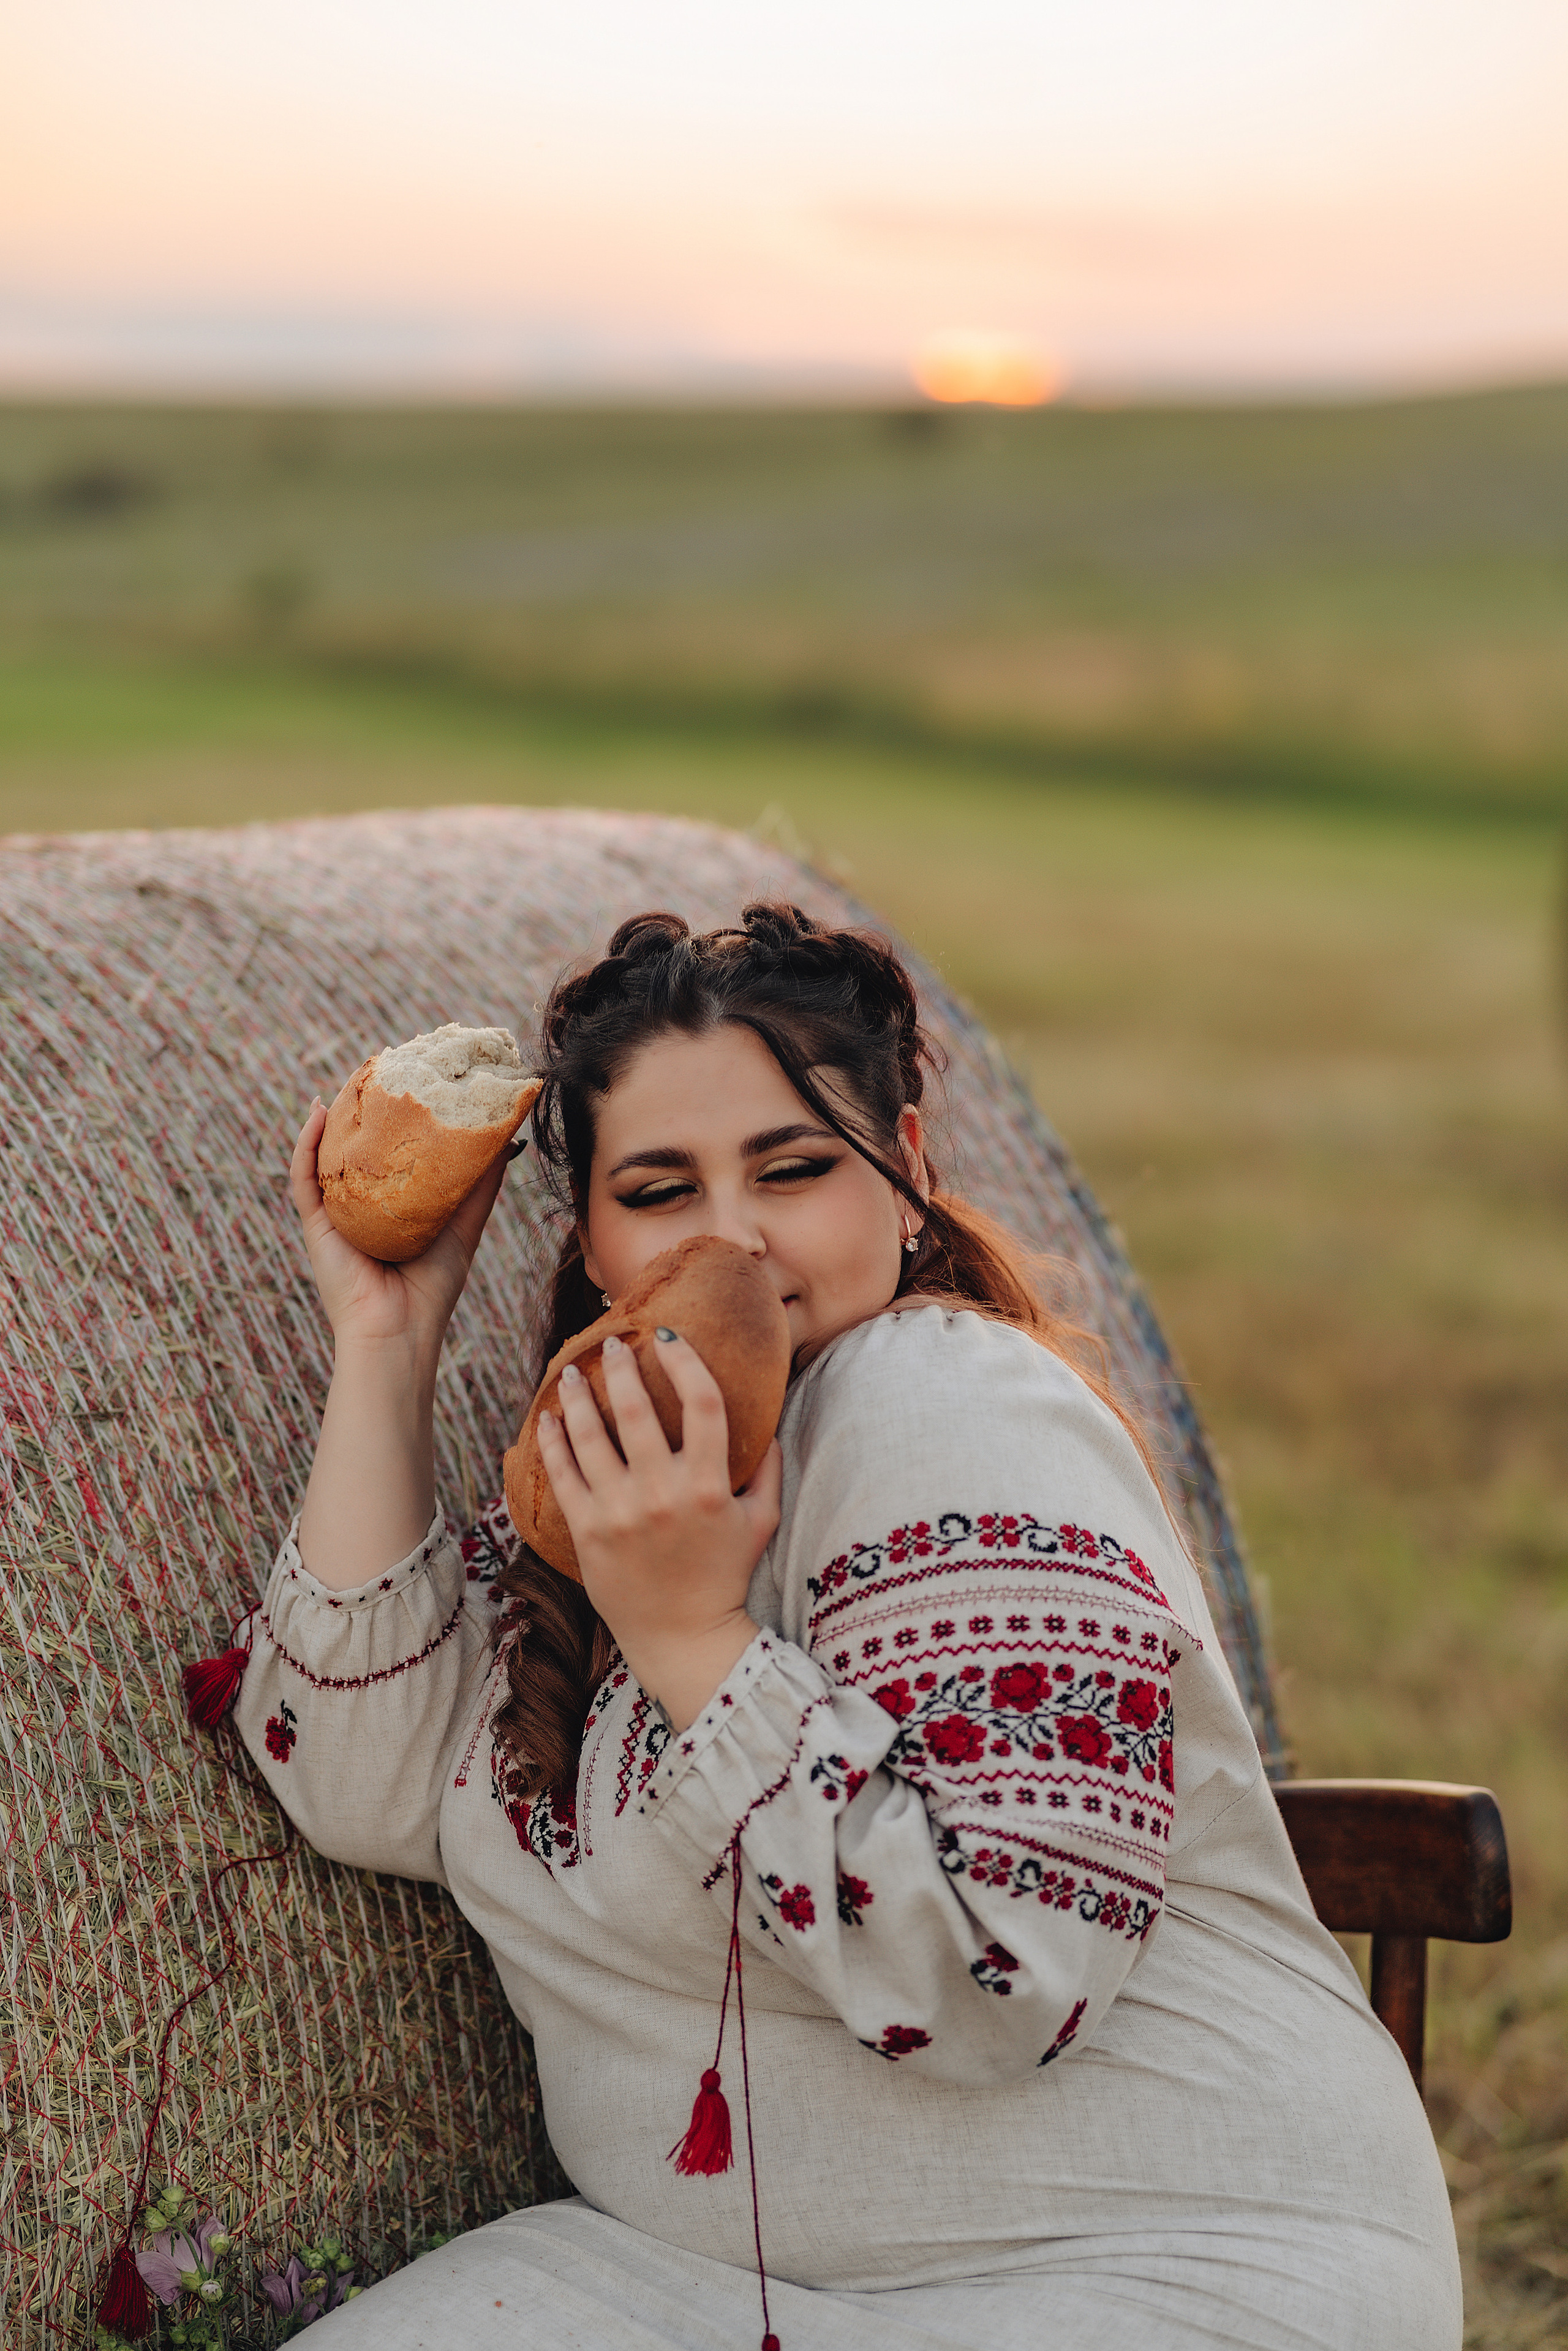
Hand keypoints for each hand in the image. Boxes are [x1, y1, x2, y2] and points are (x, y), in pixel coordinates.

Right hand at [290, 1097, 518, 1587]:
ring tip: (350, 1078)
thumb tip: (507, 1138)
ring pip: (327, 1153)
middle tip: (384, 1064)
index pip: (390, 1149)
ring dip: (335, 1113)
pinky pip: (303, 1176)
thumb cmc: (433, 1288)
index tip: (417, 1077)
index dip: (399, 1114)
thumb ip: (479, 1185)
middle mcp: (360, 1203)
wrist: (399, 1335)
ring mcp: (334, 1213)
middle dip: (366, 1105)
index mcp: (391, 1203)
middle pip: (357, 1144)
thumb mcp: (464, 1224)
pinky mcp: (315, 1225)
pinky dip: (306, 1144)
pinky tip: (315, 1112)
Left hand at [537, 1331, 781, 1729]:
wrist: (684, 1638)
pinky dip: (552, 1442)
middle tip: (612, 1344)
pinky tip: (549, 1419)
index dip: (685, 1361)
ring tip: (569, 1374)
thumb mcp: (760, 1522)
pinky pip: (563, 1475)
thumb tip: (769, 1424)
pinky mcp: (588, 1533)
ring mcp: (620, 1513)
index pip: (702, 1402)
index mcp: (708, 1485)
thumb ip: (766, 1470)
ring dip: (579, 1397)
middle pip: (638, 1410)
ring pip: (592, 1437)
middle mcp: (663, 1493)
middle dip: (620, 1368)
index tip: (668, 1338)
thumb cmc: (724, 1577)